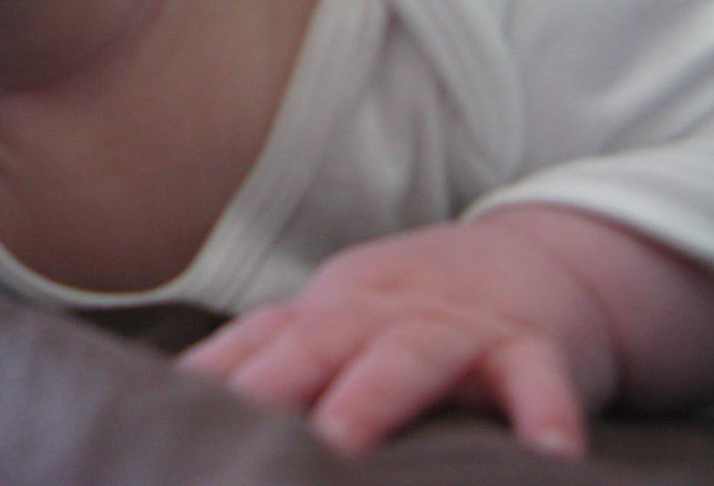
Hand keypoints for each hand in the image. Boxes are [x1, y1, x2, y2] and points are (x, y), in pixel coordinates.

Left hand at [178, 220, 617, 457]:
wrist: (543, 261)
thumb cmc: (412, 310)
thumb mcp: (334, 321)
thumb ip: (260, 359)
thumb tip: (170, 395)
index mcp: (328, 310)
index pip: (261, 341)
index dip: (215, 376)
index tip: (165, 416)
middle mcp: (384, 311)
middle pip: (321, 339)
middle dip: (274, 382)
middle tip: (230, 431)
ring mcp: (457, 326)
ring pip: (411, 355)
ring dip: (374, 394)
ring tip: (340, 439)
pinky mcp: (534, 347)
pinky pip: (539, 379)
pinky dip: (544, 411)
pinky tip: (548, 453)